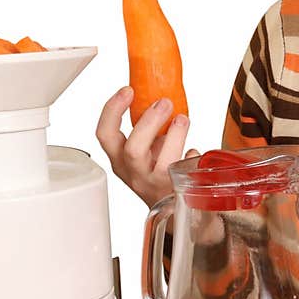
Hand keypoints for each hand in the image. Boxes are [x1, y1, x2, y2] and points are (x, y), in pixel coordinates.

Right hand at [96, 86, 196, 208]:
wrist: (172, 208)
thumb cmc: (158, 173)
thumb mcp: (146, 150)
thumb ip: (149, 129)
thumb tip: (162, 97)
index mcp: (120, 160)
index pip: (105, 134)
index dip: (113, 110)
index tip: (128, 90)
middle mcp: (134, 174)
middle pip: (133, 149)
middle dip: (150, 120)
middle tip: (165, 102)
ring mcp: (154, 184)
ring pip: (162, 162)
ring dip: (175, 135)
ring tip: (183, 119)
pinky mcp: (175, 191)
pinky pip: (185, 172)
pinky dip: (191, 157)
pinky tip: (193, 152)